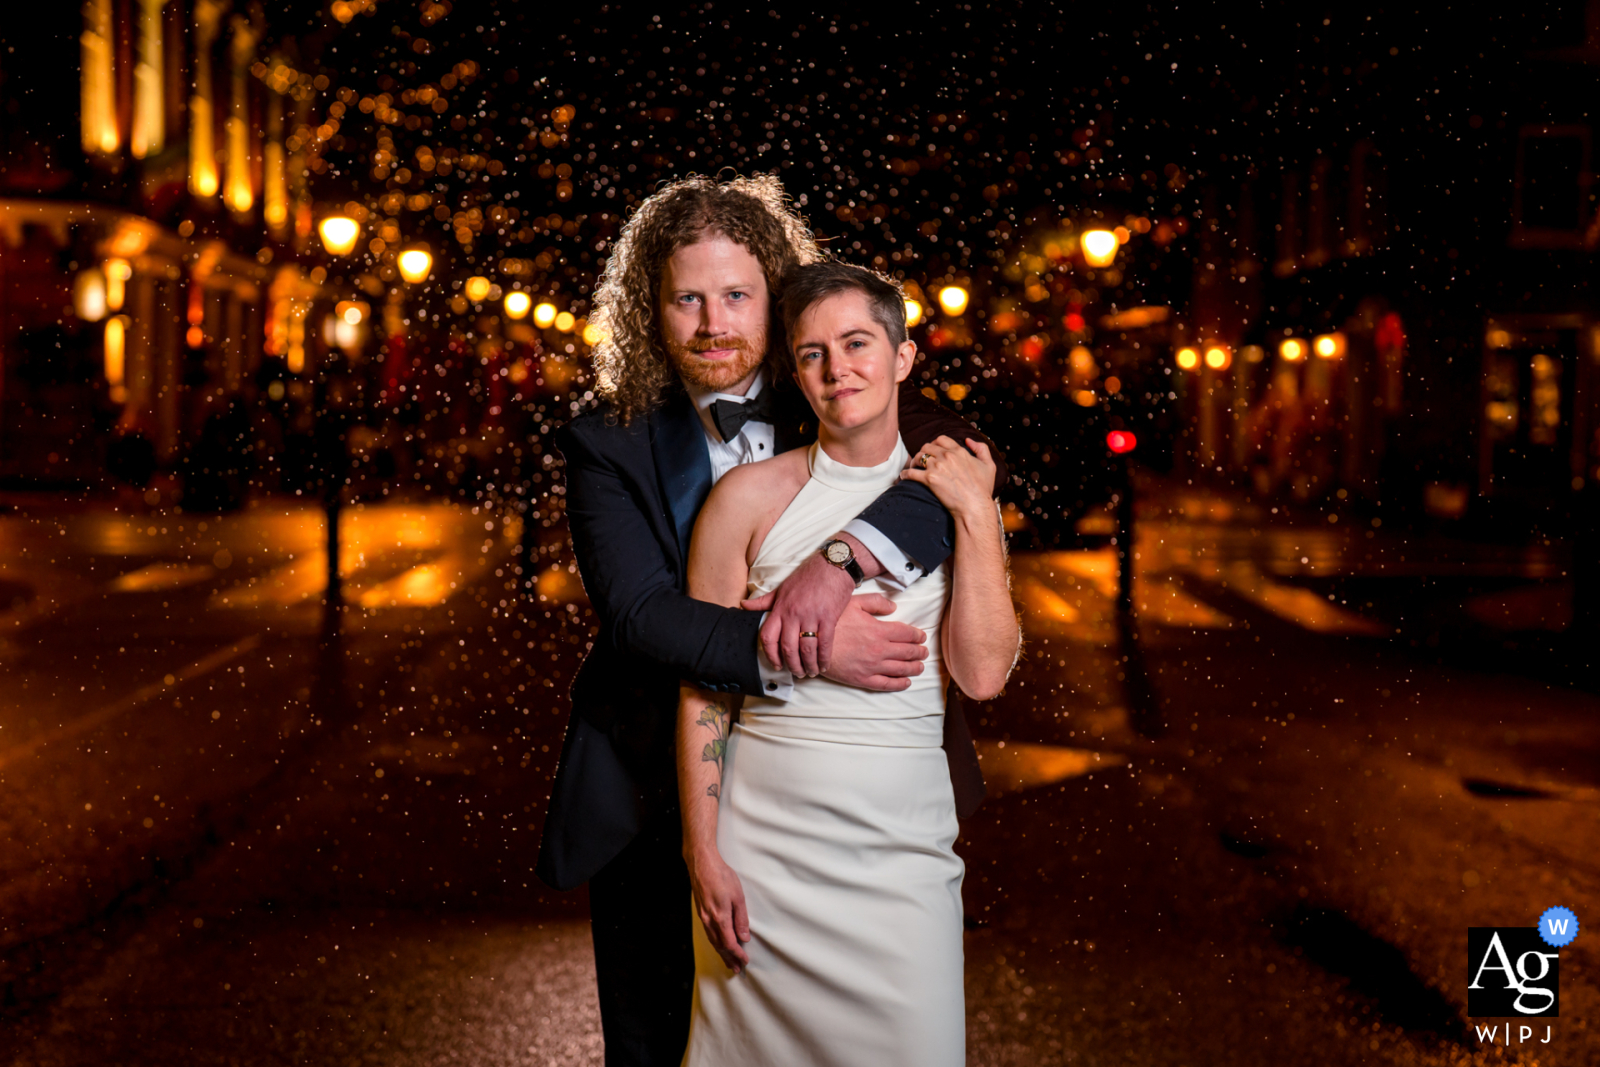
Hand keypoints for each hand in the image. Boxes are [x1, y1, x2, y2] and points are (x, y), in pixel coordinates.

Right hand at [688, 848, 750, 973]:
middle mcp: (709, 920)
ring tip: (728, 961)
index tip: (745, 961)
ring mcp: (703, 917)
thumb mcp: (738, 896)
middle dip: (729, 959)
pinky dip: (716, 942)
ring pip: (713, 941)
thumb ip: (741, 919)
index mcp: (720, 918)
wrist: (702, 863)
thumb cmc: (721, 876)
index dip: (737, 954)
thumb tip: (744, 937)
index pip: (730, 943)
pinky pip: (709, 933)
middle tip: (736, 969)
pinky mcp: (701, 912)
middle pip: (720, 946)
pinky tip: (719, 943)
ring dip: (722, 953)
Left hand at [742, 550, 856, 676]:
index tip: (776, 665)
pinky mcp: (829, 618)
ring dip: (809, 664)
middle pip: (788, 647)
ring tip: (811, 671)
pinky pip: (825, 644)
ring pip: (806, 649)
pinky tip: (825, 664)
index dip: (770, 655)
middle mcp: (793, 614)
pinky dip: (824, 658)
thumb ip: (764, 601)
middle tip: (797, 673)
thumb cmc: (807, 576)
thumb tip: (743, 605)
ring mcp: (811, 616)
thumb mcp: (782, 588)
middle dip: (792, 664)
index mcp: (780, 608)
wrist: (832, 565)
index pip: (768, 636)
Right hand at [826, 593, 927, 690]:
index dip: (917, 635)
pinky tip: (906, 682)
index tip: (922, 636)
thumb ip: (876, 602)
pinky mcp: (863, 679)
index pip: (907, 633)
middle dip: (920, 652)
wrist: (812, 643)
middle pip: (908, 652)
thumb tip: (894, 607)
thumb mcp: (854, 603)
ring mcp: (872, 666)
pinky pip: (887, 684)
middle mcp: (879, 649)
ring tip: (920, 666)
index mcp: (879, 630)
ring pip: (901, 669)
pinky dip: (900, 684)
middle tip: (924, 651)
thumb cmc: (832, 621)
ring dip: (914, 668)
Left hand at [900, 436, 997, 522]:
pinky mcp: (929, 479)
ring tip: (914, 468)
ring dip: (914, 462)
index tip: (933, 451)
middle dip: (923, 452)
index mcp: (959, 451)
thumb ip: (982, 449)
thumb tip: (968, 440)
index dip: (935, 444)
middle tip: (922, 461)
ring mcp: (937, 467)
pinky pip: (910, 473)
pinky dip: (905, 474)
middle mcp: (947, 456)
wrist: (975, 506)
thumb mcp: (989, 466)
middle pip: (927, 446)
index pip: (941, 439)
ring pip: (918, 457)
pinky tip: (904, 477)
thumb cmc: (982, 489)